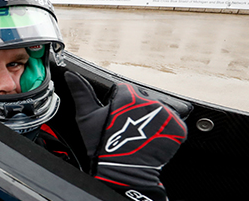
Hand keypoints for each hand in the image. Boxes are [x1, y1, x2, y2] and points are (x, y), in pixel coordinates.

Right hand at [64, 71, 186, 200]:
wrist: (123, 172)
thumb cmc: (102, 146)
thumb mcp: (86, 117)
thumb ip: (81, 92)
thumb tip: (71, 75)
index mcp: (128, 96)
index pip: (125, 90)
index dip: (117, 103)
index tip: (114, 117)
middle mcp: (150, 102)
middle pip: (142, 100)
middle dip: (135, 111)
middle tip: (125, 128)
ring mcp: (165, 115)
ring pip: (157, 110)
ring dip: (151, 119)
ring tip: (139, 135)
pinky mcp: (177, 128)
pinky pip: (173, 123)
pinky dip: (165, 130)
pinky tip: (153, 138)